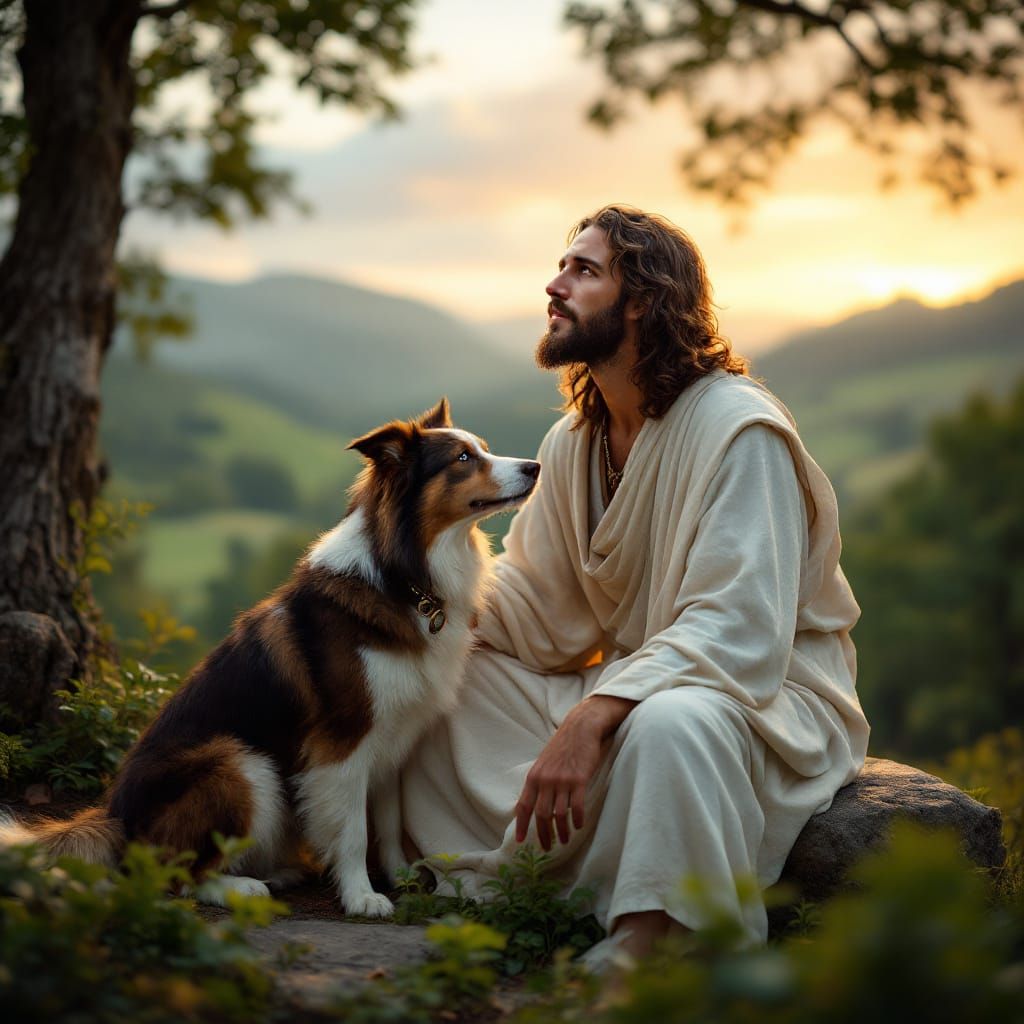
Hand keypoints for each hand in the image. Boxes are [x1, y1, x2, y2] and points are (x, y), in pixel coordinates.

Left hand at [515, 695, 634, 850]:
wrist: (580, 728)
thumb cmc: (562, 746)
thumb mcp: (543, 763)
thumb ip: (537, 783)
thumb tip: (526, 804)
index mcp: (534, 777)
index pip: (523, 806)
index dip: (521, 825)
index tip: (521, 841)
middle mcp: (545, 780)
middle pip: (541, 815)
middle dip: (544, 834)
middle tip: (548, 847)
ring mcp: (562, 780)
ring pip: (559, 814)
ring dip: (562, 831)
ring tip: (565, 840)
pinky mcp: (579, 779)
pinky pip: (576, 806)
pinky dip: (577, 819)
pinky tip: (579, 825)